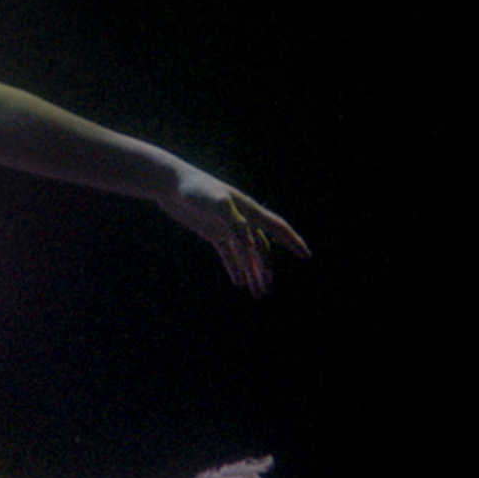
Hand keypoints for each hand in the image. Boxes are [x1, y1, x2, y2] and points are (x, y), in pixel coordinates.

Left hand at [164, 169, 311, 296]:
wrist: (171, 184)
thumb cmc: (196, 189)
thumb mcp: (218, 203)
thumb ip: (235, 222)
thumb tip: (250, 244)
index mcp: (250, 210)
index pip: (277, 228)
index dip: (293, 242)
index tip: (307, 257)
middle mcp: (243, 219)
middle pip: (261, 248)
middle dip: (266, 269)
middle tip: (267, 291)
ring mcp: (229, 226)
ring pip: (246, 254)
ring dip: (252, 272)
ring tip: (256, 293)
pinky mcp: (214, 232)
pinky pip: (229, 253)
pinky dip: (235, 267)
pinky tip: (238, 282)